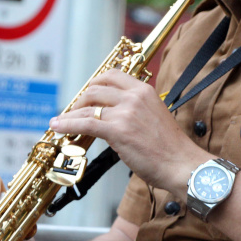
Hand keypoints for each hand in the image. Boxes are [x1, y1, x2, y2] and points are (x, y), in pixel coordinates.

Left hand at [50, 69, 211, 194]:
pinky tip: (58, 127)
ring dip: (70, 114)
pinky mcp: (118, 130)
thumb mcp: (153, 116)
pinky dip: (67, 124)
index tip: (87, 95)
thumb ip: (134, 109)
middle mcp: (134, 96)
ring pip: (87, 106)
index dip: (95, 84)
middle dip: (80, 99)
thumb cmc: (170, 148)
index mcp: (144, 90)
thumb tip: (111, 115)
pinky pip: (85, 123)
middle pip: (96, 88)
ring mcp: (125, 112)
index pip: (112, 75)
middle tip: (74, 111)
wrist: (181, 164)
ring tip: (60, 121)